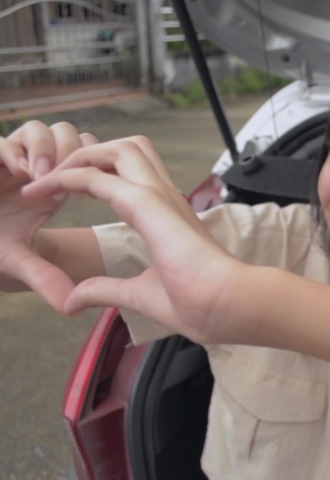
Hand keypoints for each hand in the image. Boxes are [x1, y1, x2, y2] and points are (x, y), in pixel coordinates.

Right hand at [0, 122, 97, 309]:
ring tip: (41, 176)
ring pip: (43, 129)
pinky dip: (15, 149)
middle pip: (74, 135)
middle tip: (67, 178)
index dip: (95, 167)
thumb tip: (69, 308)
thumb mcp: (20, 262)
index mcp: (61, 188)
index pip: (93, 157)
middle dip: (74, 150)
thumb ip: (44, 277)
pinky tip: (20, 172)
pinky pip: (4, 138)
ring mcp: (15, 158)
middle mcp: (40, 168)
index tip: (88, 191)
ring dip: (46, 148)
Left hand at [22, 136, 243, 343]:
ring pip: (118, 148)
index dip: (94, 176)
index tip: (59, 195)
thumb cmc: (200, 302)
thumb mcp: (140, 294)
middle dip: (89, 154)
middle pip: (128, 148)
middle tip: (55, 178)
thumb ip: (106, 290)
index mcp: (168, 216)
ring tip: (49, 178)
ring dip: (79, 157)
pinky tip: (45, 189)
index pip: (130, 176)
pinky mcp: (148, 204)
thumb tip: (74, 299)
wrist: (226, 305)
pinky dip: (67, 177)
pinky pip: (98, 176)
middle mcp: (165, 198)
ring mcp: (159, 197)